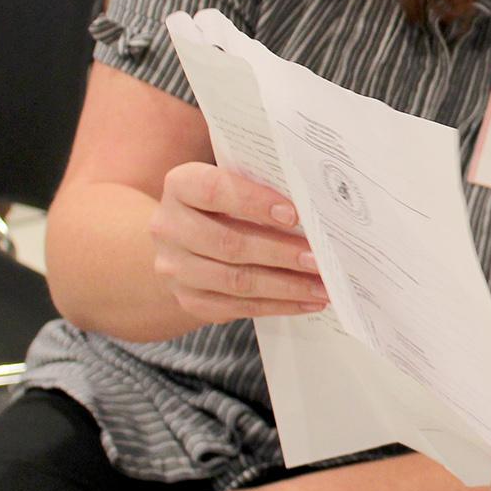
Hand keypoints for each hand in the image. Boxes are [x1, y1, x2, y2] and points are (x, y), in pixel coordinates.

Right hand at [149, 161, 328, 323]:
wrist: (184, 240)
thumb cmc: (224, 203)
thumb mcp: (234, 183)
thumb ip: (262, 187)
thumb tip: (315, 210)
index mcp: (181, 186)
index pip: (215, 190)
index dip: (254, 202)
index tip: (294, 214)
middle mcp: (169, 227)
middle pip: (228, 243)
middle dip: (280, 253)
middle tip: (319, 258)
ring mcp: (175, 268)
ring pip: (236, 281)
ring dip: (286, 285)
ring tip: (321, 285)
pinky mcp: (190, 299)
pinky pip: (238, 306)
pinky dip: (278, 305)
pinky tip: (307, 301)